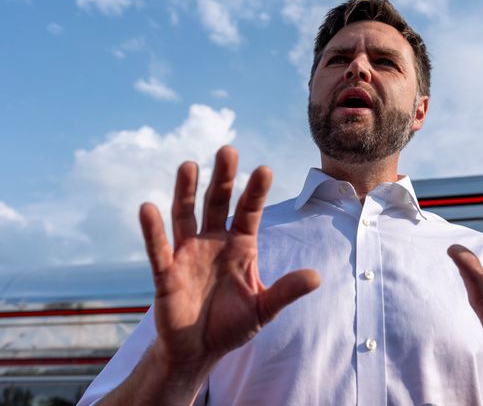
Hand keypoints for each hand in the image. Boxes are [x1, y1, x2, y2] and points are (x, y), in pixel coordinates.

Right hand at [140, 146, 319, 369]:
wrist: (199, 349)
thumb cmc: (233, 324)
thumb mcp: (264, 309)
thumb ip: (285, 291)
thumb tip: (317, 277)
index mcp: (240, 245)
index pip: (249, 212)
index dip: (255, 192)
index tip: (265, 169)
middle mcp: (213, 241)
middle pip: (218, 203)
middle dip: (223, 178)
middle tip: (228, 150)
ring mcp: (188, 254)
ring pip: (185, 216)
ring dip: (186, 191)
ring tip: (189, 165)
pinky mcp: (166, 273)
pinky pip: (158, 249)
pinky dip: (153, 230)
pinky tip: (148, 208)